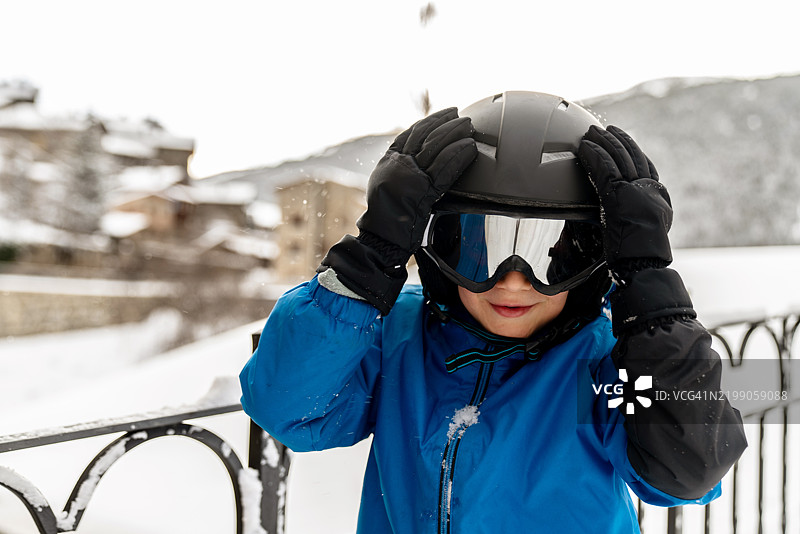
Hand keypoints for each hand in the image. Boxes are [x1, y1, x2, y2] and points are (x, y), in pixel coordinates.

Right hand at [357, 107, 476, 254]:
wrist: (382, 236)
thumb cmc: (386, 216)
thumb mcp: (386, 184)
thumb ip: (400, 168)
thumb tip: (417, 158)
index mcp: (390, 160)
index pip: (412, 133)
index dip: (431, 121)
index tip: (445, 114)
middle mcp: (399, 163)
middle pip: (426, 134)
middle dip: (446, 122)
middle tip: (461, 116)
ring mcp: (411, 175)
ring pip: (436, 146)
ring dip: (455, 133)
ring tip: (469, 127)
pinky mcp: (424, 189)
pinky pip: (445, 167)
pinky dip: (458, 154)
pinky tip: (469, 148)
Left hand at [577, 125, 672, 281]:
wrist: (644, 266)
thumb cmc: (638, 259)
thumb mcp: (640, 232)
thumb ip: (633, 217)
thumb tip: (620, 218)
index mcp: (658, 198)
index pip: (646, 167)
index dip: (634, 151)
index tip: (624, 141)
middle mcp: (650, 190)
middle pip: (633, 156)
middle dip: (617, 141)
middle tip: (605, 130)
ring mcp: (636, 190)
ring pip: (618, 158)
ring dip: (603, 142)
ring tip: (591, 133)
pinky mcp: (619, 195)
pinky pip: (604, 168)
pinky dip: (593, 155)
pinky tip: (584, 147)